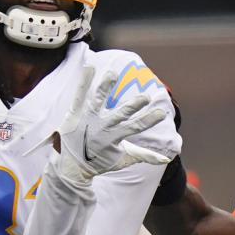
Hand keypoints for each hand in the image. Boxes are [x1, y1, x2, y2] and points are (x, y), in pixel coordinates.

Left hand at [54, 66, 171, 182]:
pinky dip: (84, 82)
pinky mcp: (74, 114)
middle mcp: (101, 128)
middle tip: (145, 96)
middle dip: (133, 106)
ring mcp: (87, 120)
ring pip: (98, 101)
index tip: (162, 112)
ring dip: (105, 87)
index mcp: (114, 138)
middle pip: (120, 114)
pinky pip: (79, 96)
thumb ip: (143, 156)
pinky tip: (89, 67)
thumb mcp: (121, 160)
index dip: (148, 120)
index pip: (135, 127)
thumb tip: (166, 158)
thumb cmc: (97, 162)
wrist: (69, 167)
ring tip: (112, 74)